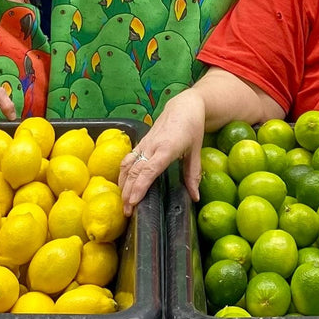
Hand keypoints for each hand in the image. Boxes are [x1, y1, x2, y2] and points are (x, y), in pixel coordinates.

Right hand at [118, 95, 205, 215]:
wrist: (184, 106)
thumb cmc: (192, 127)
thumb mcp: (196, 151)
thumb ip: (193, 175)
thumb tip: (195, 197)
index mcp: (166, 148)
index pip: (149, 170)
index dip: (140, 187)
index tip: (133, 202)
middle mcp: (152, 146)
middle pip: (135, 171)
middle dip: (128, 192)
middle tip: (126, 212)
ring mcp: (144, 143)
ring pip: (127, 165)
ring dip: (123, 184)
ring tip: (122, 202)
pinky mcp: (141, 142)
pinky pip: (128, 158)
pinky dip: (123, 173)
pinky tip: (122, 186)